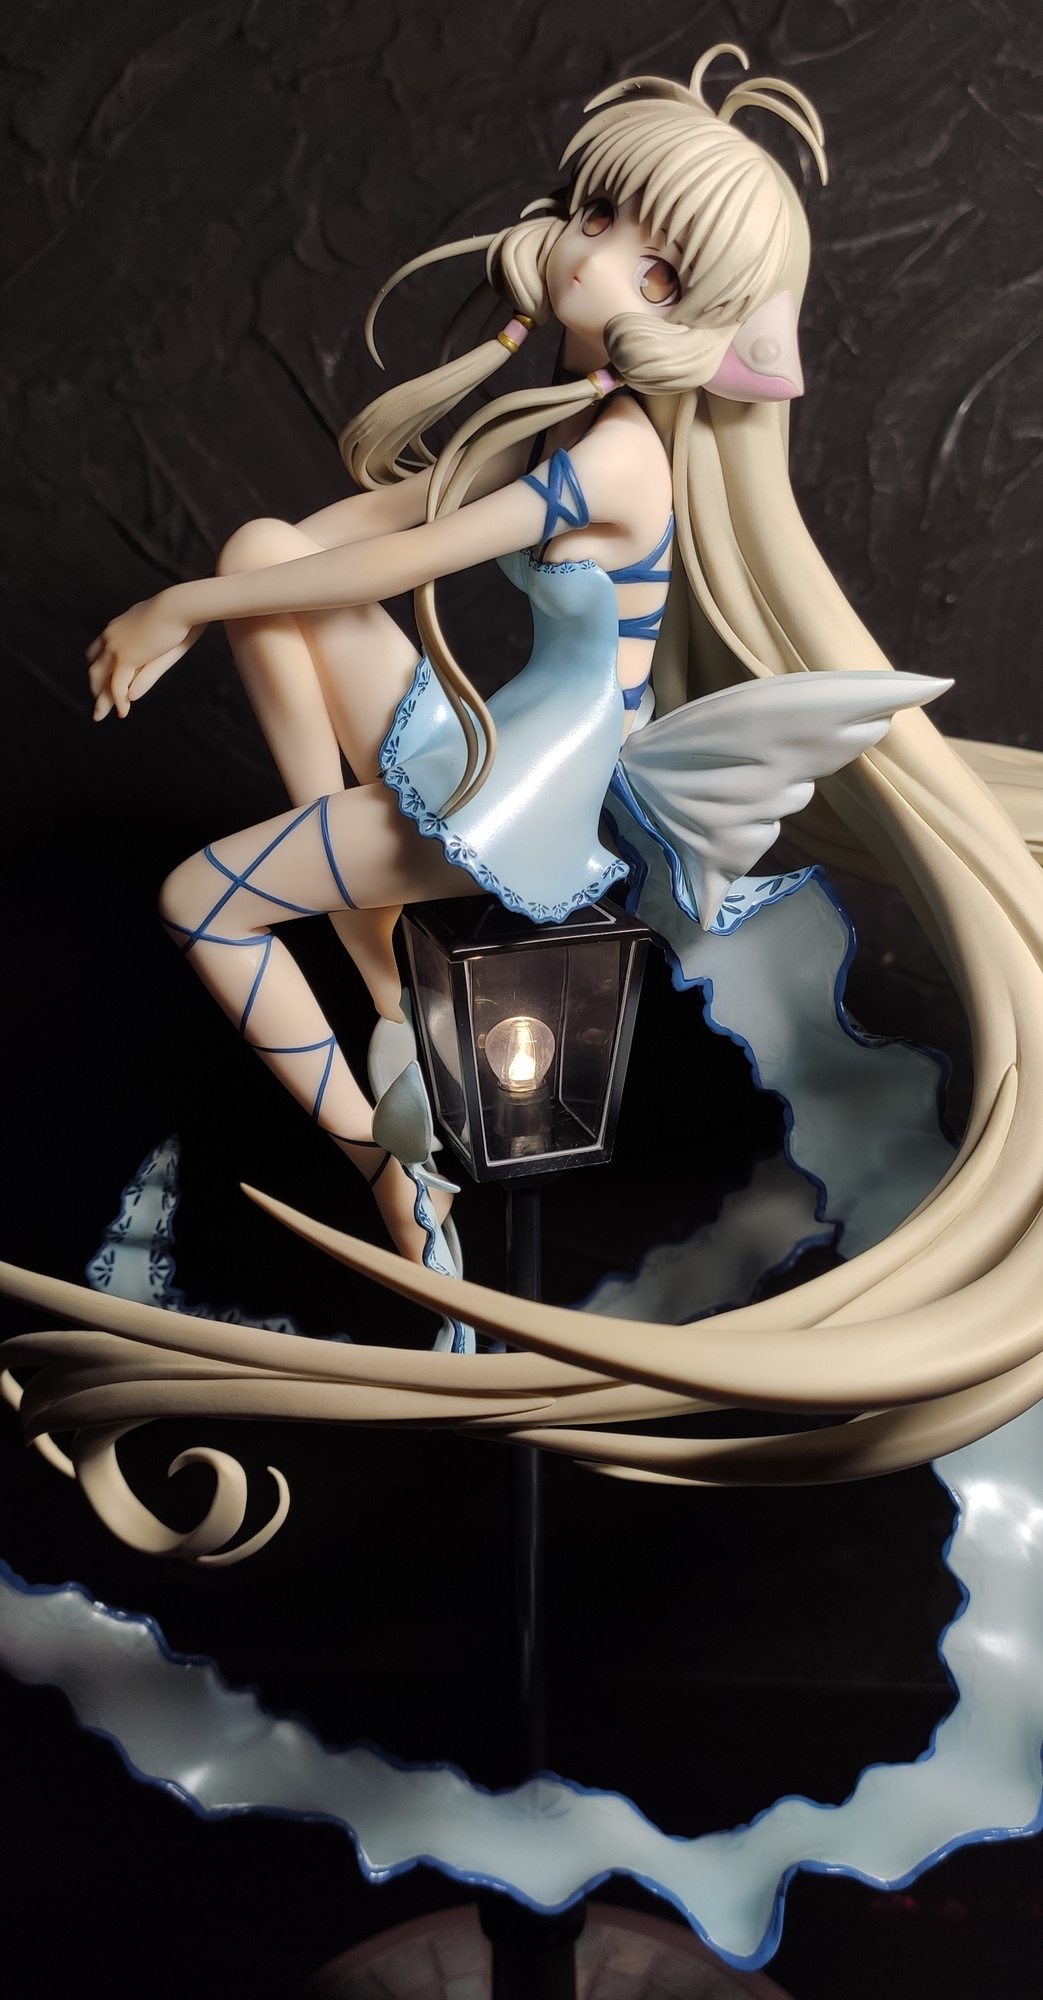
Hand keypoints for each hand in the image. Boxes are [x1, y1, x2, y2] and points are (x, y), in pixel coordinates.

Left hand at [87, 591, 201, 718]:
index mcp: (116, 627)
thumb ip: (147, 636)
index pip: (97, 650)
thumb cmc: (175, 610)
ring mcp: (115, 648)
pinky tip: (123, 713)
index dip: (98, 666)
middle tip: (97, 701)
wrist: (177, 605)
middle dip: (96, 686)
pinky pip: (117, 686)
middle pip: (95, 667)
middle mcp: (110, 637)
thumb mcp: (156, 626)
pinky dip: (118, 701)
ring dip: (102, 699)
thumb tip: (148, 640)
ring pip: (101, 679)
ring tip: (101, 715)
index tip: (101, 679)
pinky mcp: (126, 658)